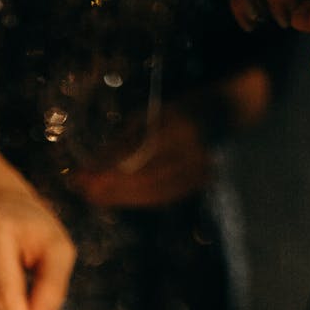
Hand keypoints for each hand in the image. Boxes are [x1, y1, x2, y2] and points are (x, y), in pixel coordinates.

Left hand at [73, 108, 211, 207]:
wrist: (227, 115)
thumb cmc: (183, 109)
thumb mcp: (151, 115)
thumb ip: (125, 141)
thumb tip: (94, 165)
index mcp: (178, 129)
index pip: (137, 155)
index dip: (109, 168)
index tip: (83, 174)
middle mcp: (189, 155)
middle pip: (143, 179)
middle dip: (109, 187)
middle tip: (82, 189)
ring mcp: (196, 173)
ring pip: (151, 193)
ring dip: (119, 197)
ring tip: (93, 196)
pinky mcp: (195, 185)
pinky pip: (161, 198)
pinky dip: (135, 200)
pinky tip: (116, 199)